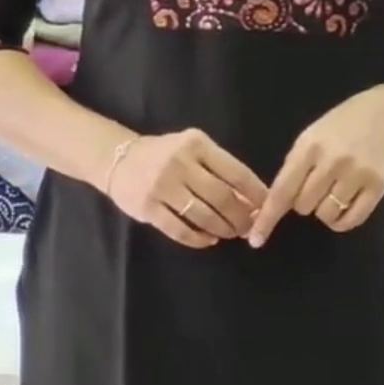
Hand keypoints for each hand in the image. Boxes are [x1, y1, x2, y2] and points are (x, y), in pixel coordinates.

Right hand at [107, 129, 266, 249]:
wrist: (117, 158)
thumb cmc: (163, 154)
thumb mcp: (192, 149)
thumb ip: (219, 168)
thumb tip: (252, 199)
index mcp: (196, 145)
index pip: (236, 173)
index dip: (256, 195)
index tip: (266, 208)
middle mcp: (180, 163)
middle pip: (222, 198)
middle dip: (241, 217)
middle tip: (248, 228)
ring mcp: (162, 187)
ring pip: (203, 216)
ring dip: (223, 229)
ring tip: (230, 233)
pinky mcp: (148, 208)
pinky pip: (180, 230)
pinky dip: (199, 239)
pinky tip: (209, 240)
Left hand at [249, 88, 383, 246]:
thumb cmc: (339, 128)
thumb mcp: (310, 138)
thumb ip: (293, 169)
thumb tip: (272, 206)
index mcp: (309, 147)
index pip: (283, 190)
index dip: (267, 217)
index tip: (255, 239)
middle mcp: (333, 161)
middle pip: (303, 206)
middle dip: (304, 202)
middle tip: (317, 185)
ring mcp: (357, 174)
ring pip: (326, 215)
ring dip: (324, 210)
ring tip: (333, 192)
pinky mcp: (378, 187)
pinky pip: (351, 220)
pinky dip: (342, 221)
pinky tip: (344, 206)